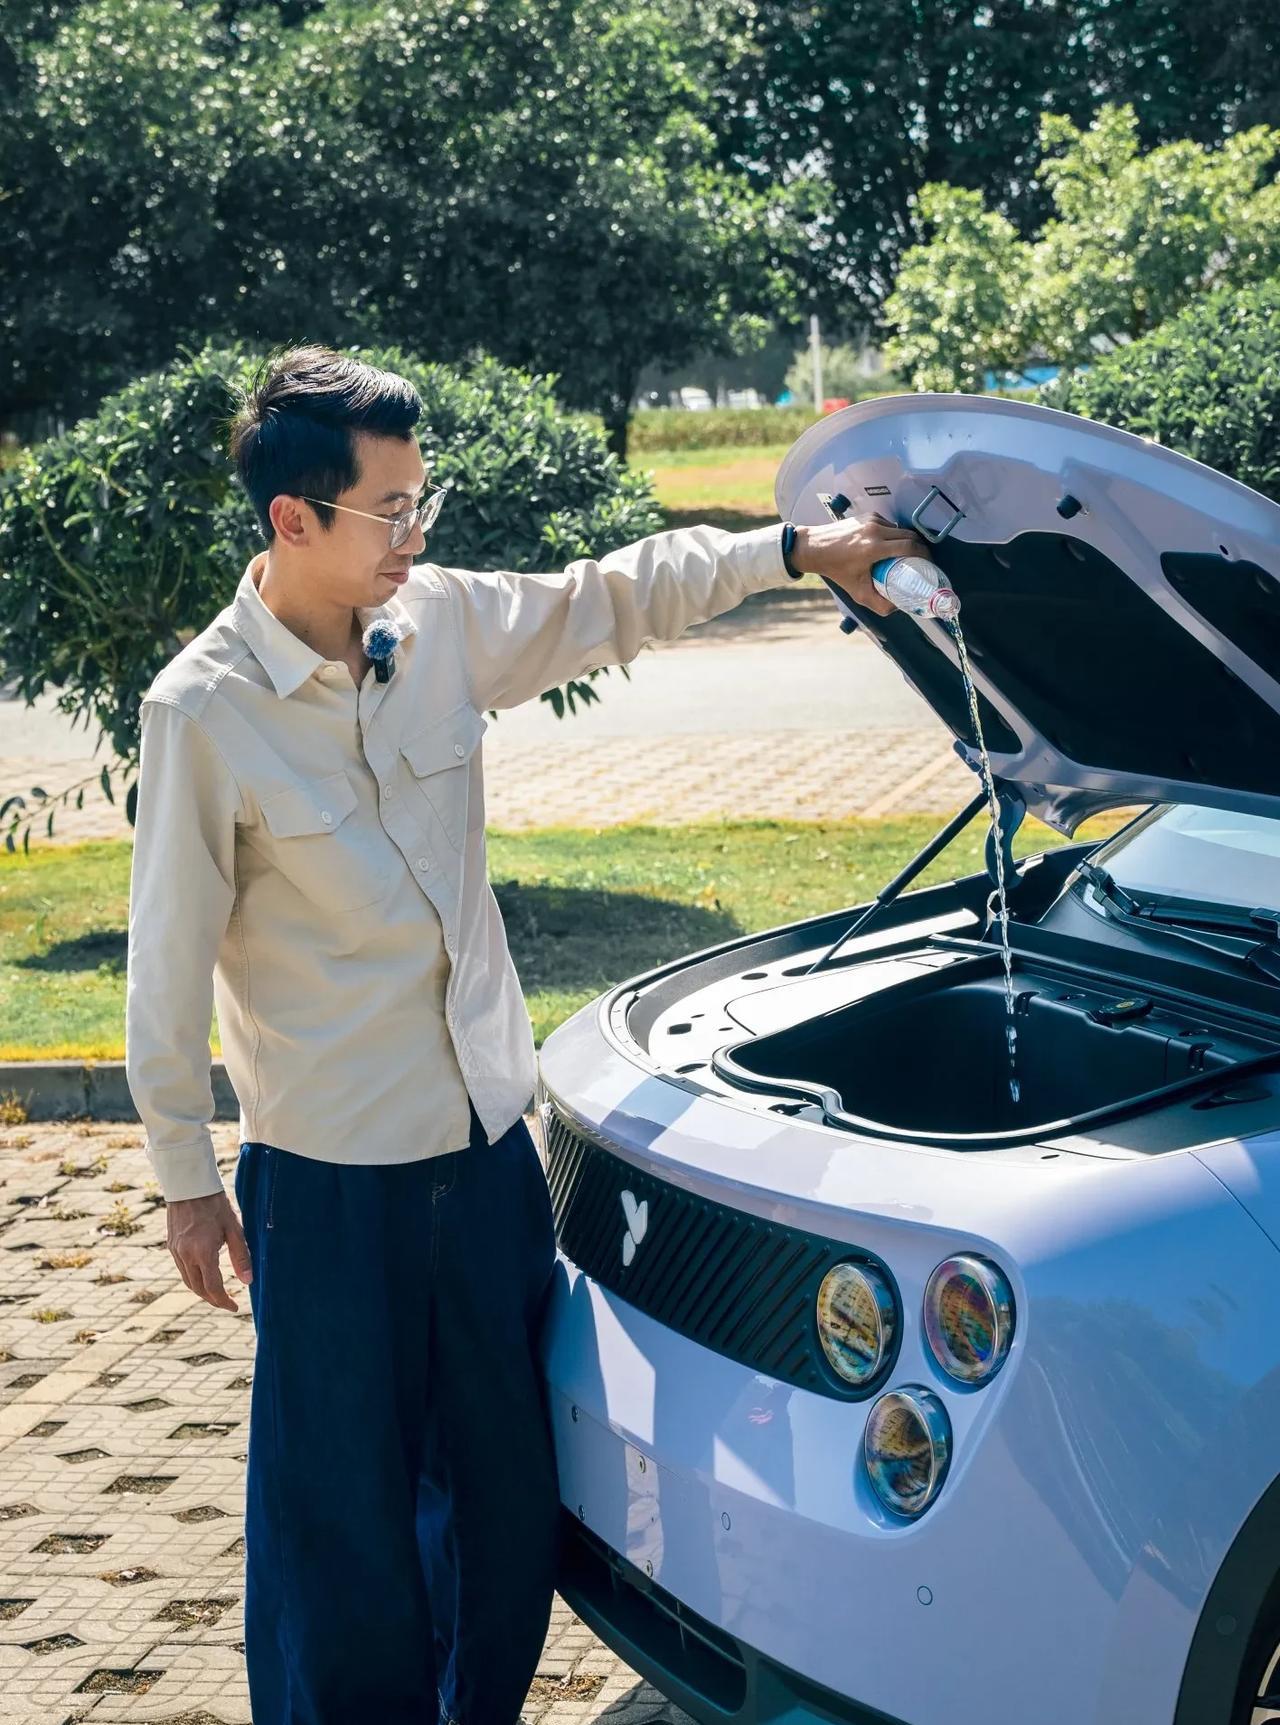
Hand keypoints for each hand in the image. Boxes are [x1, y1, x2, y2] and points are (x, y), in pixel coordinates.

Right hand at [166, 1190, 252, 1311]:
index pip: (213, 1287)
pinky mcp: (171, 1246)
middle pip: (198, 1289)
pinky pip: (182, 1270)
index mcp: (202, 1252)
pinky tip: (204, 1277)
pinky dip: (194, 1279)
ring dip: (202, 1292)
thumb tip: (248, 1281)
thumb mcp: (234, 1228)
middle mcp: (185, 1255)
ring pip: (188, 1281)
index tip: (235, 1307)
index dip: (224, 1301)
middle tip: (228, 1303)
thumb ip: (241, 1256)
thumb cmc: (215, 1203)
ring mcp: (175, 1251)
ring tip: (218, 1294)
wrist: (188, 1185)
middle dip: (213, 1299)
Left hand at [790, 514, 931, 615]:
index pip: (910, 547)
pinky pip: (889, 524)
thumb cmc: (836, 570)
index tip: (928, 563)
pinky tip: (890, 545)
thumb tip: (898, 607)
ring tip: (906, 554)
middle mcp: (875, 530)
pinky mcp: (868, 515)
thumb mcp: (857, 592)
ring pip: (900, 529)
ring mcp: (872, 520)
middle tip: (921, 561)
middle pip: (910, 536)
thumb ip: (879, 604)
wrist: (815, 548)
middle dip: (919, 548)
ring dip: (906, 540)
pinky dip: (893, 534)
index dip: (924, 555)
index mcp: (873, 548)